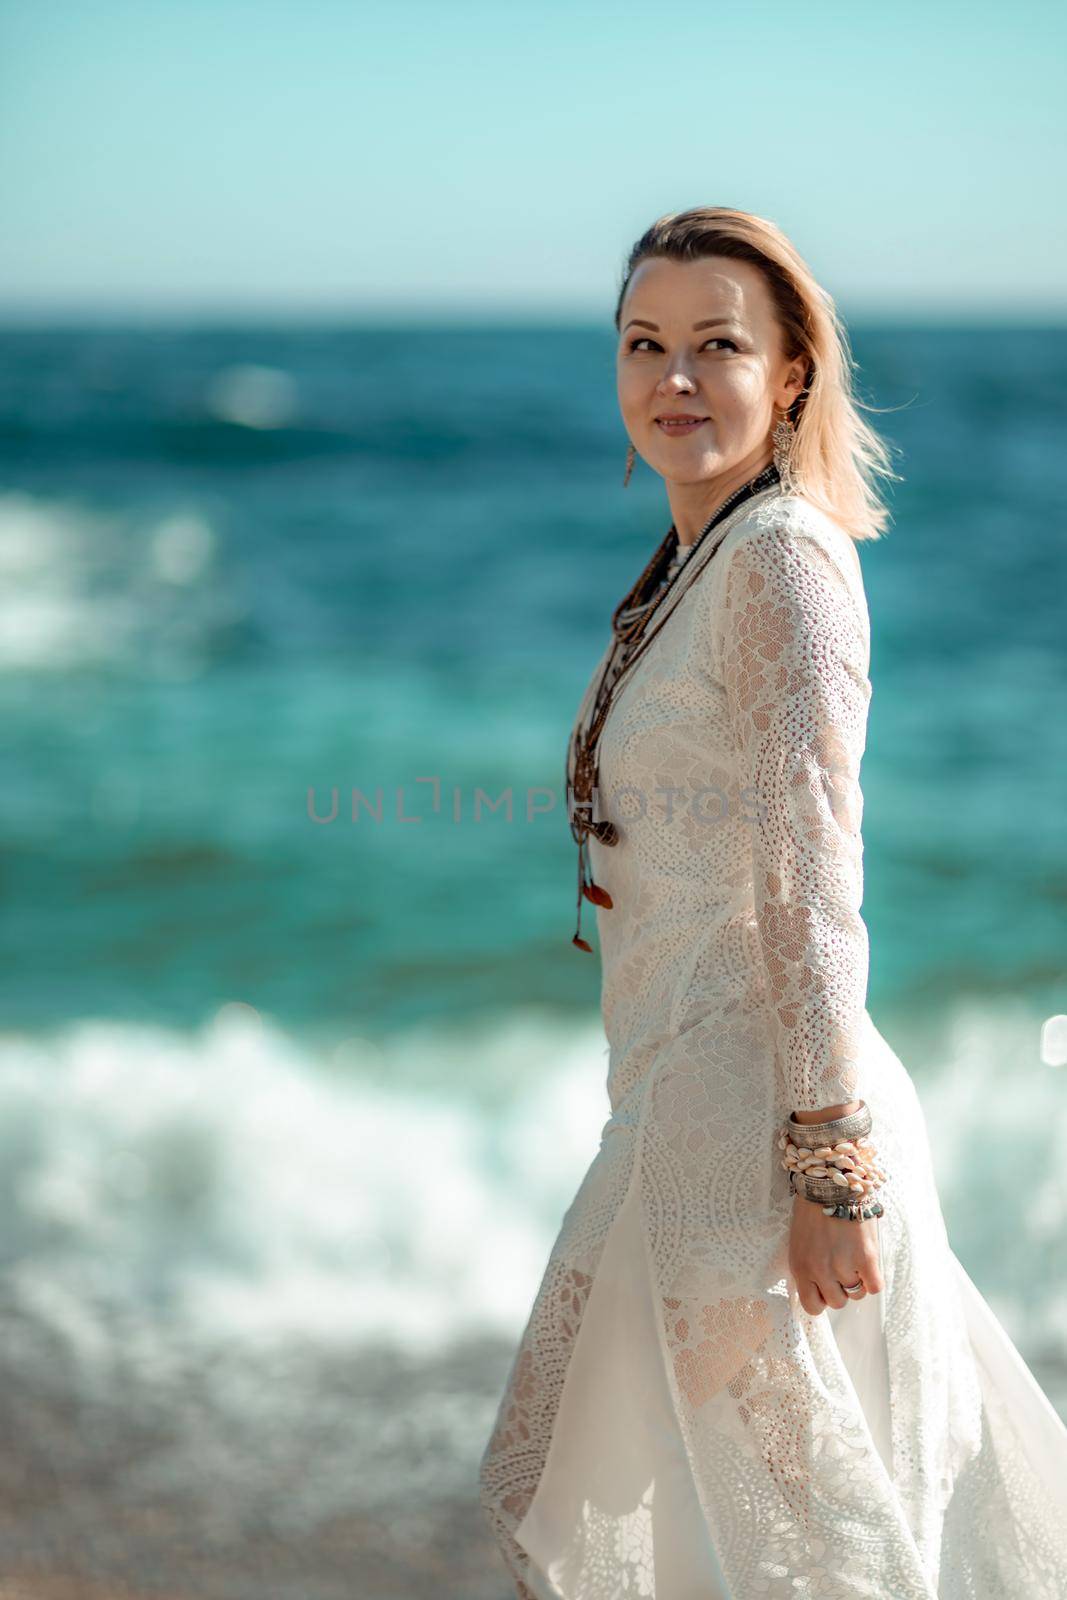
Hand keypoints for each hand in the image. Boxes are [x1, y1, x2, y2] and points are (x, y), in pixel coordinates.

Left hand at [788, 1191, 883, 1313]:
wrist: (830, 1182)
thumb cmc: (813, 1209)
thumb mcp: (799, 1242)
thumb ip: (807, 1267)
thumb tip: (818, 1289)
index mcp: (800, 1267)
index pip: (813, 1306)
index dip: (822, 1298)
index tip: (826, 1288)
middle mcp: (820, 1271)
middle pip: (837, 1302)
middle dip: (840, 1288)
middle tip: (841, 1268)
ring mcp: (843, 1266)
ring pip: (856, 1294)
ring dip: (857, 1279)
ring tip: (853, 1257)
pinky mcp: (865, 1258)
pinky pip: (874, 1286)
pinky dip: (872, 1278)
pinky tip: (867, 1263)